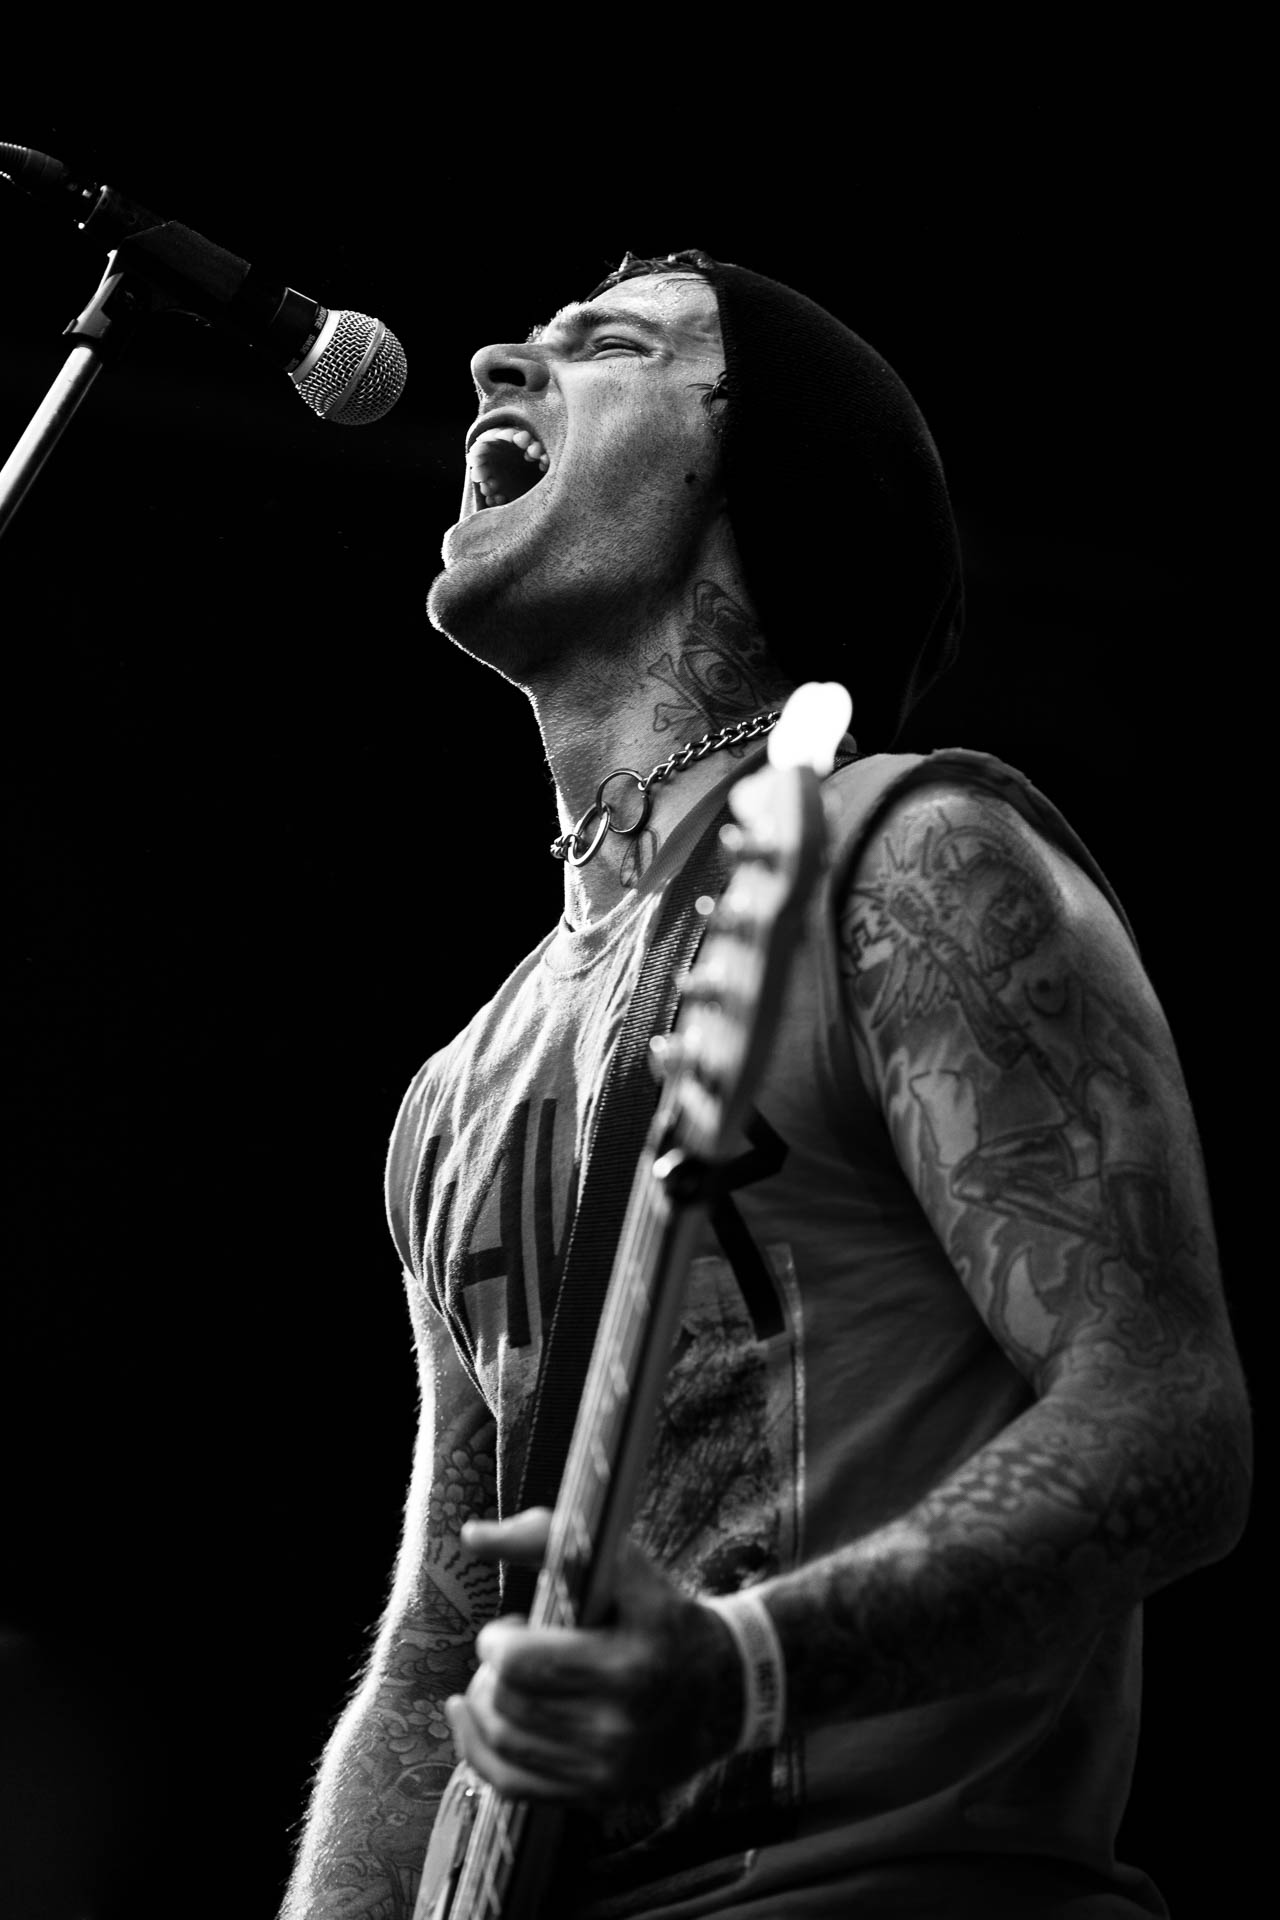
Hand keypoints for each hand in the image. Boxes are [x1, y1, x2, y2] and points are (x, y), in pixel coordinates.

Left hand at [445, 1508, 742, 1804]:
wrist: (722, 1689)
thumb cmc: (661, 1616)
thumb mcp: (623, 1566)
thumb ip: (546, 1539)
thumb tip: (471, 1535)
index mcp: (631, 1664)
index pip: (522, 1663)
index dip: (500, 1639)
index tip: (514, 1624)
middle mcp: (621, 1726)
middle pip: (508, 1703)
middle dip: (493, 1669)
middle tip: (512, 1650)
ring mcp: (609, 1769)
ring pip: (504, 1743)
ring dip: (485, 1703)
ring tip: (504, 1679)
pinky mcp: (597, 1795)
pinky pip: (512, 1786)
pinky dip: (478, 1750)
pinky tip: (470, 1716)